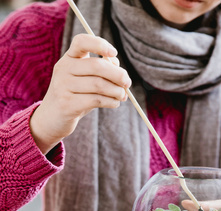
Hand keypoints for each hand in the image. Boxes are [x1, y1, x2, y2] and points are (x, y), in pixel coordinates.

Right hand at [30, 34, 131, 154]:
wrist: (52, 118)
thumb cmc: (74, 96)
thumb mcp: (84, 79)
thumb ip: (100, 70)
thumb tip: (118, 66)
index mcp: (68, 58)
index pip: (81, 41)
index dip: (99, 44)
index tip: (114, 53)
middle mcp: (63, 69)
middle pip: (96, 66)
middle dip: (118, 74)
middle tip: (127, 83)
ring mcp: (63, 87)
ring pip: (99, 84)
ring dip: (116, 91)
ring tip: (122, 96)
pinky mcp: (67, 105)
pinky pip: (96, 100)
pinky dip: (110, 101)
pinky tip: (115, 103)